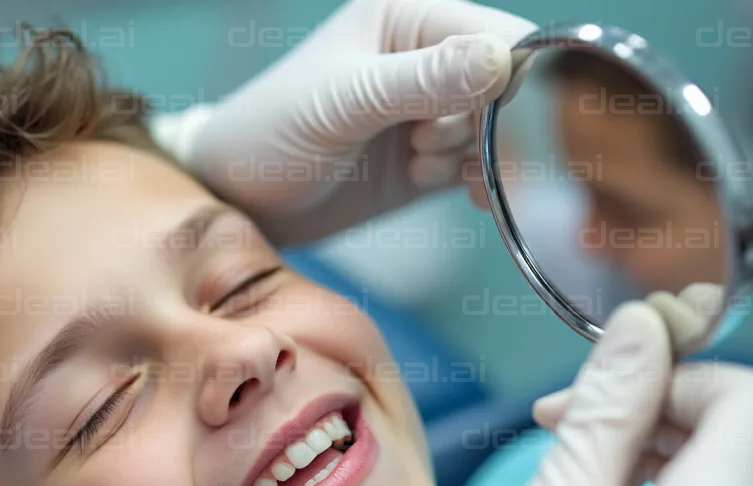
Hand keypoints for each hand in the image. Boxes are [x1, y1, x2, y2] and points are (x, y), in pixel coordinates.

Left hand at [153, 0, 536, 245]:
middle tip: (424, 143)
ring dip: (469, 156)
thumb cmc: (271, 133)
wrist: (241, 200)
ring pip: (502, 132)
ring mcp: (435, 108)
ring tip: (413, 161)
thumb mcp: (342, 102)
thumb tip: (501, 60)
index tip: (483, 121)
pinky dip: (474, 181)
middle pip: (511, 87)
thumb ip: (420, 81)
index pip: (500, 36)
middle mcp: (430, 55)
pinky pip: (485, 165)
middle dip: (484, 125)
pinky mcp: (435, 156)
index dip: (509, 81)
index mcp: (409, 15)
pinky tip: (439, 185)